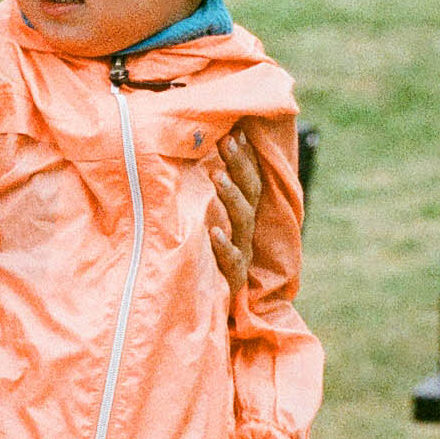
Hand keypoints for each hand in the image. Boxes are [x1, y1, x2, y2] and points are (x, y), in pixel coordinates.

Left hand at [207, 130, 260, 296]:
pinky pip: (231, 261)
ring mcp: (241, 253)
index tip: (236, 130)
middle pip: (250, 193)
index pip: (250, 179)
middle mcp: (245, 230)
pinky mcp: (232, 278)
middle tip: (225, 140)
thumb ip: (202, 195)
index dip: (246, 155)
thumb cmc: (199, 256)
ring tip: (217, 176)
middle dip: (239, 165)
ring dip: (231, 196)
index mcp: (241, 214)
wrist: (203, 308)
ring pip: (243, 220)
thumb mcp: (200, 223)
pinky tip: (212, 232)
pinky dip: (223, 246)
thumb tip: (189, 157)